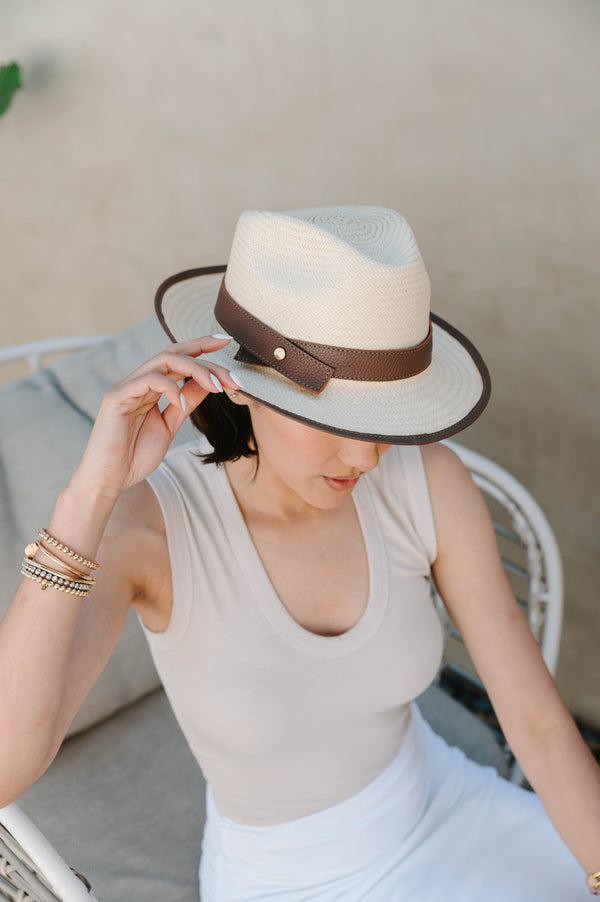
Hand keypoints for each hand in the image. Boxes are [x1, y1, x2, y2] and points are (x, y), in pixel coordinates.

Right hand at [74, 336, 238, 497]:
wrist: (109, 480)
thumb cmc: (134, 456)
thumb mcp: (170, 425)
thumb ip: (186, 402)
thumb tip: (207, 383)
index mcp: (150, 388)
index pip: (178, 359)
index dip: (201, 347)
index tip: (226, 343)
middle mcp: (138, 382)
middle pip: (174, 353)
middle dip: (205, 356)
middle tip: (231, 374)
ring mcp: (126, 387)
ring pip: (164, 360)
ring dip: (195, 370)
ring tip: (216, 386)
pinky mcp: (117, 396)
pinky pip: (148, 380)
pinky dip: (171, 388)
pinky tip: (182, 404)